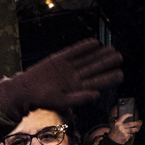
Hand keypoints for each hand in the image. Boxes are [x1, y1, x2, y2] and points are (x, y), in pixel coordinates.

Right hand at [0, 39, 122, 120]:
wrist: (24, 90)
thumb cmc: (41, 99)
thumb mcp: (60, 101)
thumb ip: (79, 98)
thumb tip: (97, 94)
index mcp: (76, 89)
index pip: (96, 82)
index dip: (108, 78)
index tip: (120, 74)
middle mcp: (74, 77)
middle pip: (93, 68)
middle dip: (106, 63)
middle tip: (120, 57)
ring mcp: (67, 67)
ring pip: (86, 59)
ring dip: (98, 54)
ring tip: (111, 49)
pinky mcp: (59, 59)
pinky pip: (73, 52)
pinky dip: (83, 47)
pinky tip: (94, 42)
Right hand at [108, 113, 141, 144]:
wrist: (112, 142)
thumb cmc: (113, 134)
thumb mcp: (114, 127)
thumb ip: (119, 124)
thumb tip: (127, 121)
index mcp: (117, 124)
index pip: (123, 117)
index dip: (128, 115)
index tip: (131, 114)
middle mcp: (120, 127)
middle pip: (130, 124)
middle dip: (135, 123)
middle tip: (137, 123)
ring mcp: (123, 132)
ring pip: (132, 130)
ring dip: (135, 129)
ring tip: (137, 128)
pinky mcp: (126, 137)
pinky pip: (130, 135)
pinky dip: (131, 134)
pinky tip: (130, 134)